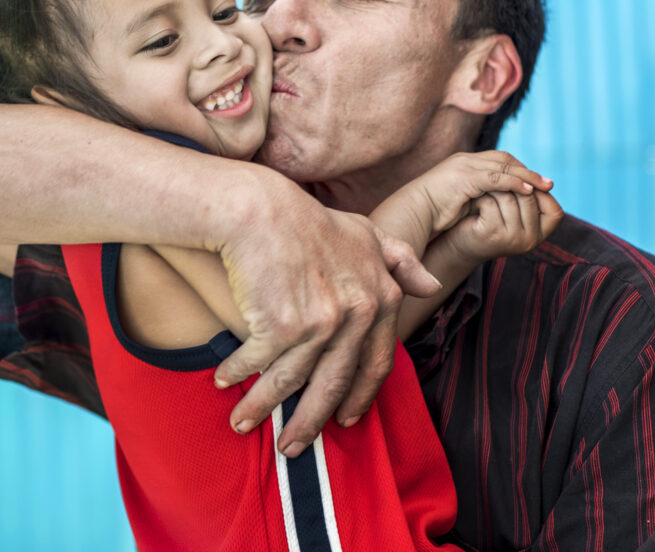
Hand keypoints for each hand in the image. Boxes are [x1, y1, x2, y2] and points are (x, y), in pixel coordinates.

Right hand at [212, 178, 440, 457]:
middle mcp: (356, 315)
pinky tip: (223, 380)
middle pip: (334, 385)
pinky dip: (237, 374)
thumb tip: (431, 284)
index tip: (345, 419)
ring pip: (291, 383)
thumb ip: (400, 259)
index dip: (361, 396)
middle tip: (293, 445)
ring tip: (243, 422)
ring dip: (263, 407)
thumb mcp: (366, 232)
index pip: (377, 363)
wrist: (259, 210)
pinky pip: (256, 363)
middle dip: (310, 421)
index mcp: (380, 298)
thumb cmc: (307, 220)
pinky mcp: (281, 327)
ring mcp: (320, 324)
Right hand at [403, 150, 554, 233]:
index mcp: (463, 163)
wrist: (412, 213)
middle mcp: (465, 160)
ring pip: (504, 166)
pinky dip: (514, 183)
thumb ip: (477, 197)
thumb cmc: (431, 212)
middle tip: (547, 183)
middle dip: (527, 170)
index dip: (518, 169)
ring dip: (527, 176)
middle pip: (505, 158)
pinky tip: (528, 191)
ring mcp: (464, 166)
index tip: (534, 182)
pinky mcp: (464, 177)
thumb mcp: (459, 201)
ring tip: (545, 187)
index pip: (498, 159)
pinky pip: (496, 178)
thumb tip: (495, 204)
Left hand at [438, 188, 563, 263]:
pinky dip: (480, 197)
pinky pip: (491, 203)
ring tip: (483, 188)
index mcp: (539, 235)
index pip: (554, 212)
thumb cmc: (488, 221)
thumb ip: (526, 198)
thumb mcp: (512, 212)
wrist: (460, 243)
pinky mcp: (492, 233)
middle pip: (529, 197)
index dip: (542, 193)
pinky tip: (473, 200)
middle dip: (512, 183)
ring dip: (493, 188)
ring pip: (509, 198)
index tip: (523, 180)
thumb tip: (538, 176)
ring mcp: (511, 238)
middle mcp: (530, 240)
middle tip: (495, 178)